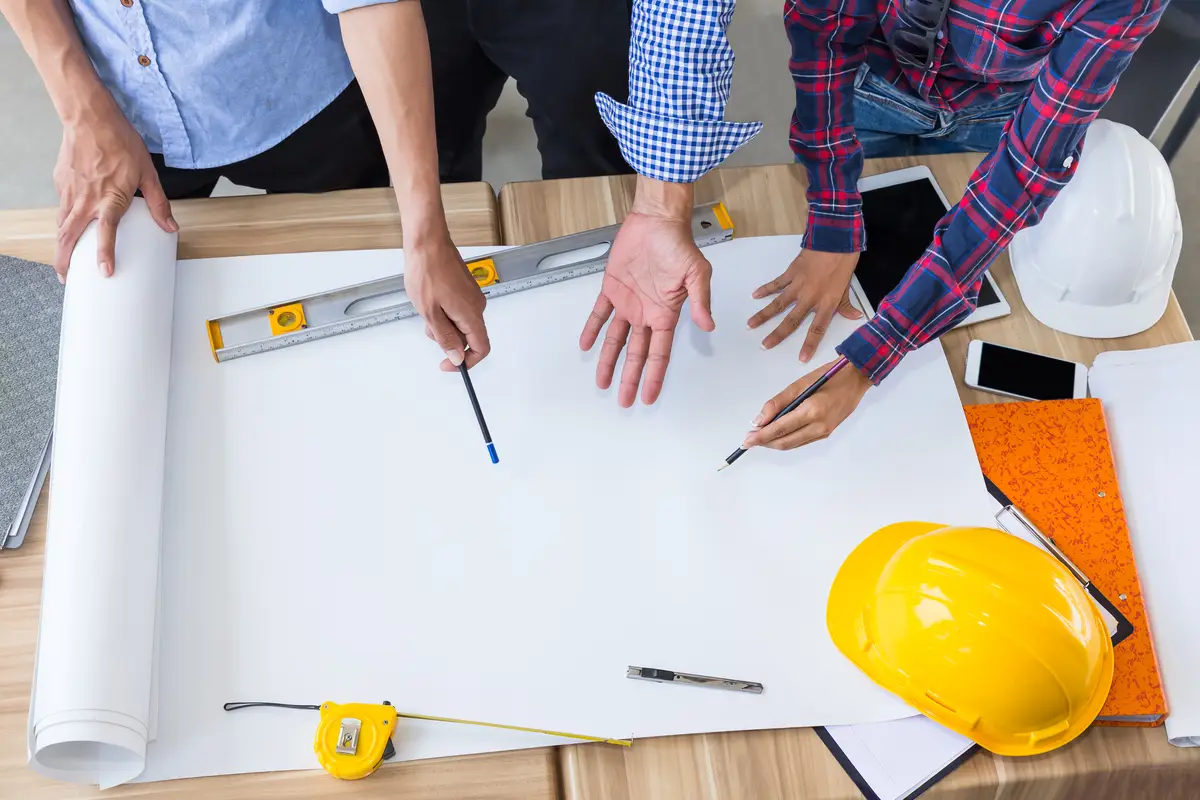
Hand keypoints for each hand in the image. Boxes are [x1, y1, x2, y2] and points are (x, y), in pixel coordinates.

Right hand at [53, 104, 175, 281]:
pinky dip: (62, 222)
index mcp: (110, 198)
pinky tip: (68, 227)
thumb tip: (170, 226)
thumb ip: (158, 203)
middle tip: (67, 278)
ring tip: (64, 260)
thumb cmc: (119, 141)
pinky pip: (60, 207)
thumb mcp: (147, 173)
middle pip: (70, 236)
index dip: (105, 254)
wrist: (89, 116)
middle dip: (65, 260)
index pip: (106, 232)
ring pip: (61, 224)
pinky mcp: (61, 182)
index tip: (104, 272)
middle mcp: (86, 199)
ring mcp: (70, 191)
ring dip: (61, 245)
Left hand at [405, 236, 489, 369]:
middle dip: (448, 338)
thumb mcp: (430, 313)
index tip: (450, 364)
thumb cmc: (428, 271)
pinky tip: (431, 300)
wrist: (428, 243)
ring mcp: (472, 296)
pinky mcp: (465, 289)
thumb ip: (446, 338)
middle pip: (469, 336)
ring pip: (461, 322)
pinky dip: (444, 312)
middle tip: (429, 327)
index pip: (481, 348)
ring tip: (427, 308)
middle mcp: (477, 306)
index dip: (466, 362)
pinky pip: (458, 310)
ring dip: (444, 324)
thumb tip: (457, 357)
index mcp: (471, 314)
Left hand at [579, 179, 714, 406]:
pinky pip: (599, 314)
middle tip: (625, 401)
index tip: (649, 396)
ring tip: (602, 383)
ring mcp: (628, 303)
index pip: (659, 354)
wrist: (656, 221)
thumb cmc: (679, 244)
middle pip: (637, 354)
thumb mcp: (697, 274)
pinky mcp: (612, 289)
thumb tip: (708, 326)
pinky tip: (585, 345)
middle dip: (631, 378)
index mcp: (666, 314)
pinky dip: (591, 329)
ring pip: (616, 340)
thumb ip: (700, 301)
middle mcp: (646, 313)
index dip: (654, 376)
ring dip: (609, 361)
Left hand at [742, 359, 871, 450]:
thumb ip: (778, 402)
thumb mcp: (799, 384)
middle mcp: (819, 426)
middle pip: (785, 442)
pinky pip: (802, 441)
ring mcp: (824, 432)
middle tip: (748, 440)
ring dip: (774, 443)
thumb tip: (759, 420)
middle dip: (765, 443)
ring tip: (759, 438)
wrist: (856, 378)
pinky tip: (777, 434)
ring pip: (793, 444)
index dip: (761, 437)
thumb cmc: (828, 375)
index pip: (780, 429)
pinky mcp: (827, 433)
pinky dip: (787, 440)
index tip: (746, 440)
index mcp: (812, 411)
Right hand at [747, 249, 861, 362]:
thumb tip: (855, 317)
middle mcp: (810, 298)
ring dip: (763, 315)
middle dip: (777, 335)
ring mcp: (798, 286)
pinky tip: (755, 295)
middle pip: (791, 321)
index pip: (817, 329)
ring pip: (778, 304)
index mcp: (826, 303)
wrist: (835, 240)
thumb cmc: (844, 263)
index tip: (801, 359)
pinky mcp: (791, 273)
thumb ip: (846, 305)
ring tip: (750, 324)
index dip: (809, 344)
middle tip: (764, 345)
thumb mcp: (848, 287)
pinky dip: (765, 289)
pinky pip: (776, 284)